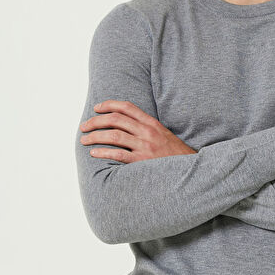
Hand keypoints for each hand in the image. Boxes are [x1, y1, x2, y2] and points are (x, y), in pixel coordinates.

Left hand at [79, 100, 196, 162]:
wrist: (190, 169)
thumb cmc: (175, 154)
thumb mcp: (163, 134)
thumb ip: (147, 127)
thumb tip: (126, 124)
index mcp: (152, 123)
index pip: (127, 107)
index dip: (109, 105)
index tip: (97, 108)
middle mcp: (147, 132)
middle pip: (115, 119)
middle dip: (96, 121)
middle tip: (84, 126)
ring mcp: (144, 146)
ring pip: (113, 135)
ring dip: (95, 136)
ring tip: (84, 140)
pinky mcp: (142, 161)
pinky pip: (118, 154)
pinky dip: (103, 152)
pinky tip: (94, 153)